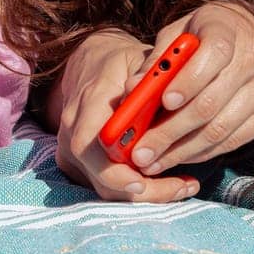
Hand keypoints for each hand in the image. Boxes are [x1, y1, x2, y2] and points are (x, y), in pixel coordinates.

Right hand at [54, 28, 198, 202]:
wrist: (90, 62)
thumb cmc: (120, 62)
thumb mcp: (138, 59)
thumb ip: (148, 79)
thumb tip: (159, 94)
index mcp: (88, 102)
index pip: (91, 145)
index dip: (114, 171)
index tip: (144, 182)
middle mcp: (72, 128)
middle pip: (99, 175)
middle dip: (142, 191)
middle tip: (183, 187)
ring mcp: (69, 147)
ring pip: (101, 186)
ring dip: (143, 194)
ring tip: (182, 185)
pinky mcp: (75, 160)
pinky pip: (101, 184)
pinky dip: (132, 191)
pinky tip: (163, 181)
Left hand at [125, 1, 253, 175]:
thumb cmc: (207, 31)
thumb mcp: (180, 31)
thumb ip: (158, 58)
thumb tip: (133, 89)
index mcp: (227, 31)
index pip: (212, 56)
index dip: (188, 81)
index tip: (163, 102)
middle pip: (210, 103)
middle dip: (170, 132)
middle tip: (141, 152)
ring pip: (221, 129)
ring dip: (183, 151)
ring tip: (154, 163)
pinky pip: (235, 139)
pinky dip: (204, 152)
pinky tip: (180, 156)